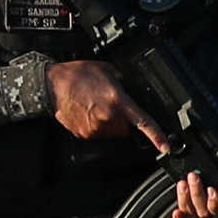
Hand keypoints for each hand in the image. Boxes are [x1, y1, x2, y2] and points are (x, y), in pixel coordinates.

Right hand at [48, 60, 167, 152]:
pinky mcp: (83, 133)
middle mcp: (108, 117)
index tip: (165, 146)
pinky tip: (84, 112)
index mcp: (118, 101)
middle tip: (107, 105)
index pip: (143, 122)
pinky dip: (92, 125)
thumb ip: (122, 82)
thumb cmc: (77, 75)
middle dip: (120, 120)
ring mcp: (95, 127)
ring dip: (106, 123)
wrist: (52, 84)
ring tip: (93, 107)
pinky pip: (95, 133)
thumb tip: (128, 89)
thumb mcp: (107, 70)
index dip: (157, 136)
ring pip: (110, 131)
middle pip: (124, 128)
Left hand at [171, 135, 217, 217]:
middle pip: (206, 211)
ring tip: (183, 182)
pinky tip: (176, 212)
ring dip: (186, 199)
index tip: (212, 189)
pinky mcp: (190, 203)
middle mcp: (216, 204)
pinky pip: (185, 216)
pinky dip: (180, 216)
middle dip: (197, 195)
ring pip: (193, 212)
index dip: (216, 204)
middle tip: (194, 176)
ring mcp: (202, 205)